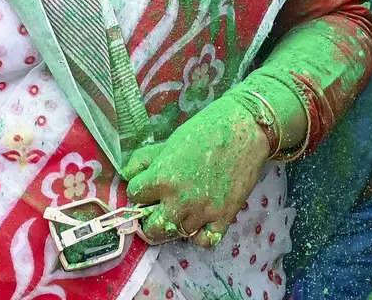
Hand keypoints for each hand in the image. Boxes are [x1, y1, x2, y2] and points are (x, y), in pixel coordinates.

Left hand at [121, 92, 271, 245]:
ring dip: (175, 224)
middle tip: (157, 208)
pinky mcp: (223, 218)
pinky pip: (204, 241)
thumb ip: (146, 160)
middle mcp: (179, 200)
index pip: (135, 195)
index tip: (146, 186)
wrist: (244, 130)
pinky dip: (200, 235)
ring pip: (176, 235)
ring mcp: (201, 213)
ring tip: (179, 211)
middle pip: (151, 228)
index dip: (139, 190)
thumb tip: (127, 174)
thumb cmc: (204, 130)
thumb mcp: (169, 141)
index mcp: (162, 178)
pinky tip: (199, 222)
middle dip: (149, 219)